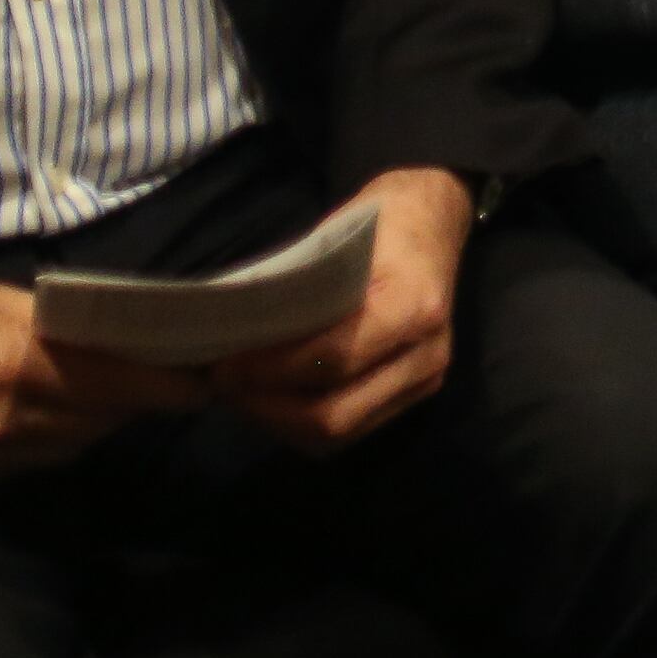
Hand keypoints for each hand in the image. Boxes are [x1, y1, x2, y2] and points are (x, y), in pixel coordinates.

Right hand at [0, 266, 202, 486]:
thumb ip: (64, 327)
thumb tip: (134, 340)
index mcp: (5, 360)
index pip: (112, 383)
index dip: (164, 386)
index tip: (203, 381)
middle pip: (96, 421)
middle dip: (132, 400)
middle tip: (163, 376)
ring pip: (66, 448)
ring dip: (92, 423)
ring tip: (107, 392)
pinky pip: (27, 466)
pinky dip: (48, 442)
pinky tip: (50, 416)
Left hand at [209, 169, 473, 452]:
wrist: (434, 223)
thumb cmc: (380, 223)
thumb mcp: (334, 240)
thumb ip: (295, 294)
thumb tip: (231, 336)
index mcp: (414, 306)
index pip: (333, 358)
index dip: (270, 370)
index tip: (223, 363)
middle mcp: (427, 355)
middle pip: (334, 415)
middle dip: (266, 407)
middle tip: (222, 384)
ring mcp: (423, 381)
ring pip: (338, 434)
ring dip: (278, 422)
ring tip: (241, 393)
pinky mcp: (413, 394)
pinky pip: (349, 432)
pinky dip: (301, 425)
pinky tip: (273, 399)